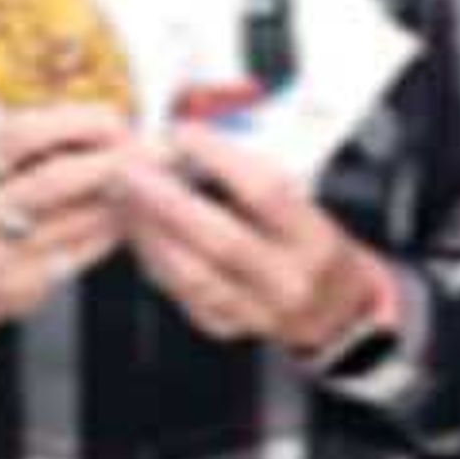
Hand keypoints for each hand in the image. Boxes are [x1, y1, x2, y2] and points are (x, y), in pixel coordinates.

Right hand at [0, 102, 132, 355]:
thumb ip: (34, 145)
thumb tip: (109, 120)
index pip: (22, 132)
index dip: (76, 121)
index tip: (114, 119)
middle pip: (55, 178)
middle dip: (112, 160)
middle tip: (150, 152)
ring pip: (78, 219)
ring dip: (124, 196)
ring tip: (150, 181)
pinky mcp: (19, 288)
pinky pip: (82, 252)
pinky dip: (113, 229)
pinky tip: (128, 215)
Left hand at [118, 123, 397, 358]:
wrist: (336, 311)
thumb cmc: (314, 246)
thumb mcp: (307, 203)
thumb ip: (255, 175)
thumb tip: (195, 140)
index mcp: (315, 240)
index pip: (265, 193)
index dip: (219, 159)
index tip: (184, 132)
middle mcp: (288, 281)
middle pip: (220, 238)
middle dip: (167, 200)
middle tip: (130, 168)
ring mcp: (255, 311)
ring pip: (191, 272)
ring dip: (150, 231)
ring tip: (123, 196)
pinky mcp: (225, 326)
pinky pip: (179, 291)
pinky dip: (153, 256)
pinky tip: (138, 229)